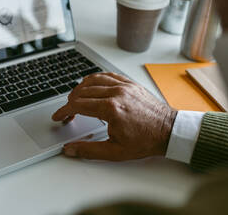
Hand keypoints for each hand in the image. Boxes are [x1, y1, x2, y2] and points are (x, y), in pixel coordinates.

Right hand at [52, 72, 176, 160]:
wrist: (169, 131)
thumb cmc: (146, 141)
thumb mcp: (115, 152)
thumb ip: (89, 150)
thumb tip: (70, 149)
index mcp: (111, 109)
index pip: (78, 104)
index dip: (64, 110)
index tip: (59, 116)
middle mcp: (116, 93)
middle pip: (82, 91)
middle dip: (70, 102)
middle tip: (68, 113)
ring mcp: (124, 86)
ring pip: (93, 80)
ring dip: (80, 88)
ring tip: (75, 98)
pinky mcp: (130, 83)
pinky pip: (107, 75)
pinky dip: (95, 79)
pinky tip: (91, 84)